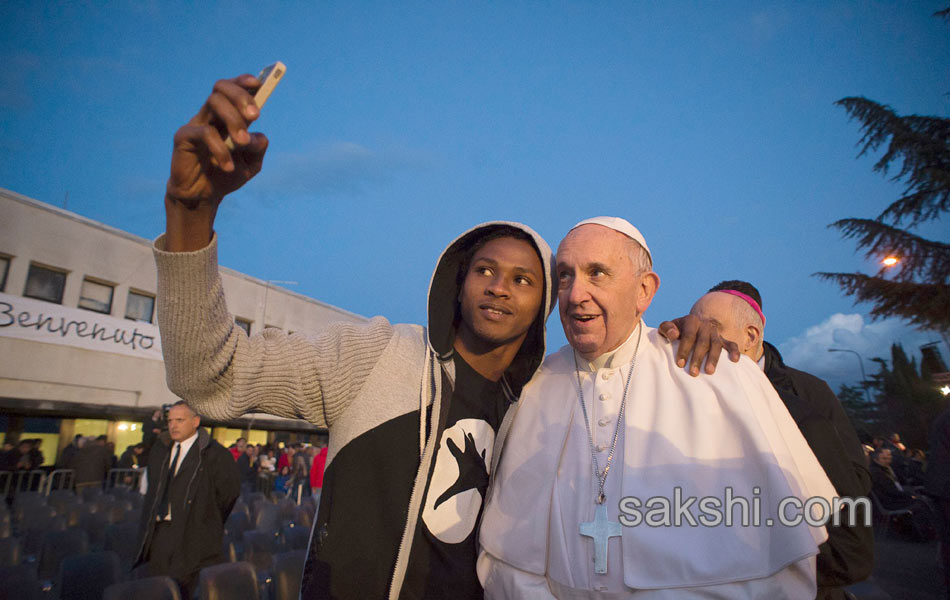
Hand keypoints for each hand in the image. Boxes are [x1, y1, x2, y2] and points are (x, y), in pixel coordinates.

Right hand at [164, 75, 268, 250]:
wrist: (203, 196)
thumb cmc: (227, 175)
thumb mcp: (252, 164)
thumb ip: (258, 148)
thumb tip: (258, 136)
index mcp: (227, 116)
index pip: (232, 89)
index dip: (243, 81)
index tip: (258, 83)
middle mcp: (210, 115)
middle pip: (221, 88)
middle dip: (241, 97)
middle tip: (256, 115)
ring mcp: (196, 124)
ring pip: (213, 103)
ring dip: (234, 120)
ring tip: (242, 143)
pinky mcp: (183, 137)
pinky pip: (204, 133)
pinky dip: (220, 149)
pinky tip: (228, 166)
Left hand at [657, 314, 739, 375]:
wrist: (691, 324)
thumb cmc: (676, 330)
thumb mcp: (668, 326)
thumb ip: (666, 328)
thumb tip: (674, 334)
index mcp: (691, 320)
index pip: (688, 336)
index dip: (684, 350)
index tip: (680, 364)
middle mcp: (705, 325)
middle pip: (703, 342)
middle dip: (698, 358)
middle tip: (693, 373)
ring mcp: (715, 332)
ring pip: (716, 345)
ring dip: (713, 359)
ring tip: (709, 372)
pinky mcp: (723, 339)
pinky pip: (731, 344)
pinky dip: (734, 351)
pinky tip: (734, 360)